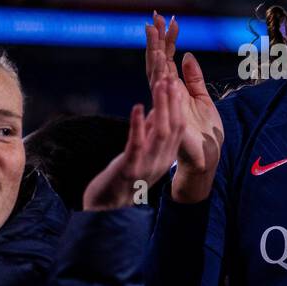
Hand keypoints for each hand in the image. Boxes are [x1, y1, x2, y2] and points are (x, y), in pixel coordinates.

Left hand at [83, 74, 185, 210]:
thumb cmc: (123, 179)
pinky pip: (137, 145)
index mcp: (166, 157)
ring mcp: (146, 166)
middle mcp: (161, 161)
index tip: (175, 82)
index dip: (177, 104)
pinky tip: (137, 107)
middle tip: (170, 77)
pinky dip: (138, 124)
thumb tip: (155, 109)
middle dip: (172, 101)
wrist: (107, 209)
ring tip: (159, 85)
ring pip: (160, 134)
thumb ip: (150, 133)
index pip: (179, 127)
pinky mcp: (129, 171)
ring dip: (161, 107)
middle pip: (174, 127)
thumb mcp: (142, 153)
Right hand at [145, 12, 222, 202]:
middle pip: (158, 60)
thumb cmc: (204, 130)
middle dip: (157, 39)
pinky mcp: (168, 112)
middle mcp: (167, 92)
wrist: (204, 155)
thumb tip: (187, 54)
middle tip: (155, 16)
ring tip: (154, 31)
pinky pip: (162, 91)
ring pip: (157, 71)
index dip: (169, 39)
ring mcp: (166, 102)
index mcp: (175, 87)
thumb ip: (194, 77)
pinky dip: (161, 74)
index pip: (169, 58)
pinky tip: (161, 59)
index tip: (171, 20)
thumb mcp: (202, 97)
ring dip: (155, 51)